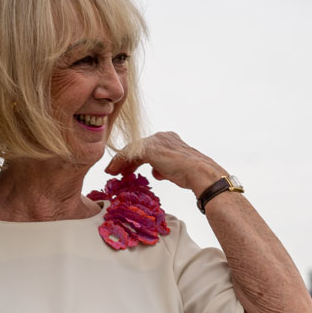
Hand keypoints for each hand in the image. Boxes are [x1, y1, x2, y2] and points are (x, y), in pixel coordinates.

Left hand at [105, 131, 227, 196]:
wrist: (199, 173)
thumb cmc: (191, 175)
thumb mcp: (173, 170)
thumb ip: (163, 168)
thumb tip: (156, 172)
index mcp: (168, 139)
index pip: (146, 148)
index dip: (134, 159)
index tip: (126, 169)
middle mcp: (162, 137)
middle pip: (137, 147)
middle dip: (125, 160)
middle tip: (116, 171)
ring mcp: (156, 141)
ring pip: (131, 150)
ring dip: (120, 162)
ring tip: (112, 172)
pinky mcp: (151, 149)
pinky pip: (130, 154)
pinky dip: (119, 162)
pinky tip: (113, 171)